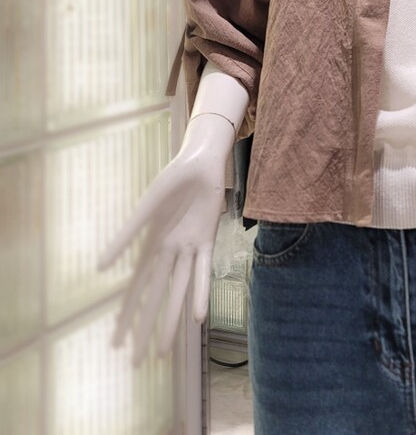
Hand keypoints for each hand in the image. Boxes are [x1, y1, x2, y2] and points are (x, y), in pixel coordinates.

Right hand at [97, 125, 230, 366]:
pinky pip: (202, 270)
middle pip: (154, 298)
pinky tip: (198, 316)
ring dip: (171, 320)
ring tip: (163, 352)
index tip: (115, 343)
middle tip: (136, 362)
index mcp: (151, 245)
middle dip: (145, 329)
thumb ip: (126, 235)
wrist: (201, 161)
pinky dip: (200, 292)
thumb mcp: (146, 207)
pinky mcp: (208, 239)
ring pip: (177, 291)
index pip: (135, 289)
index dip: (126, 315)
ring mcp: (188, 248)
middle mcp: (168, 252)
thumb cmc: (171, 179)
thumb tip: (100, 268)